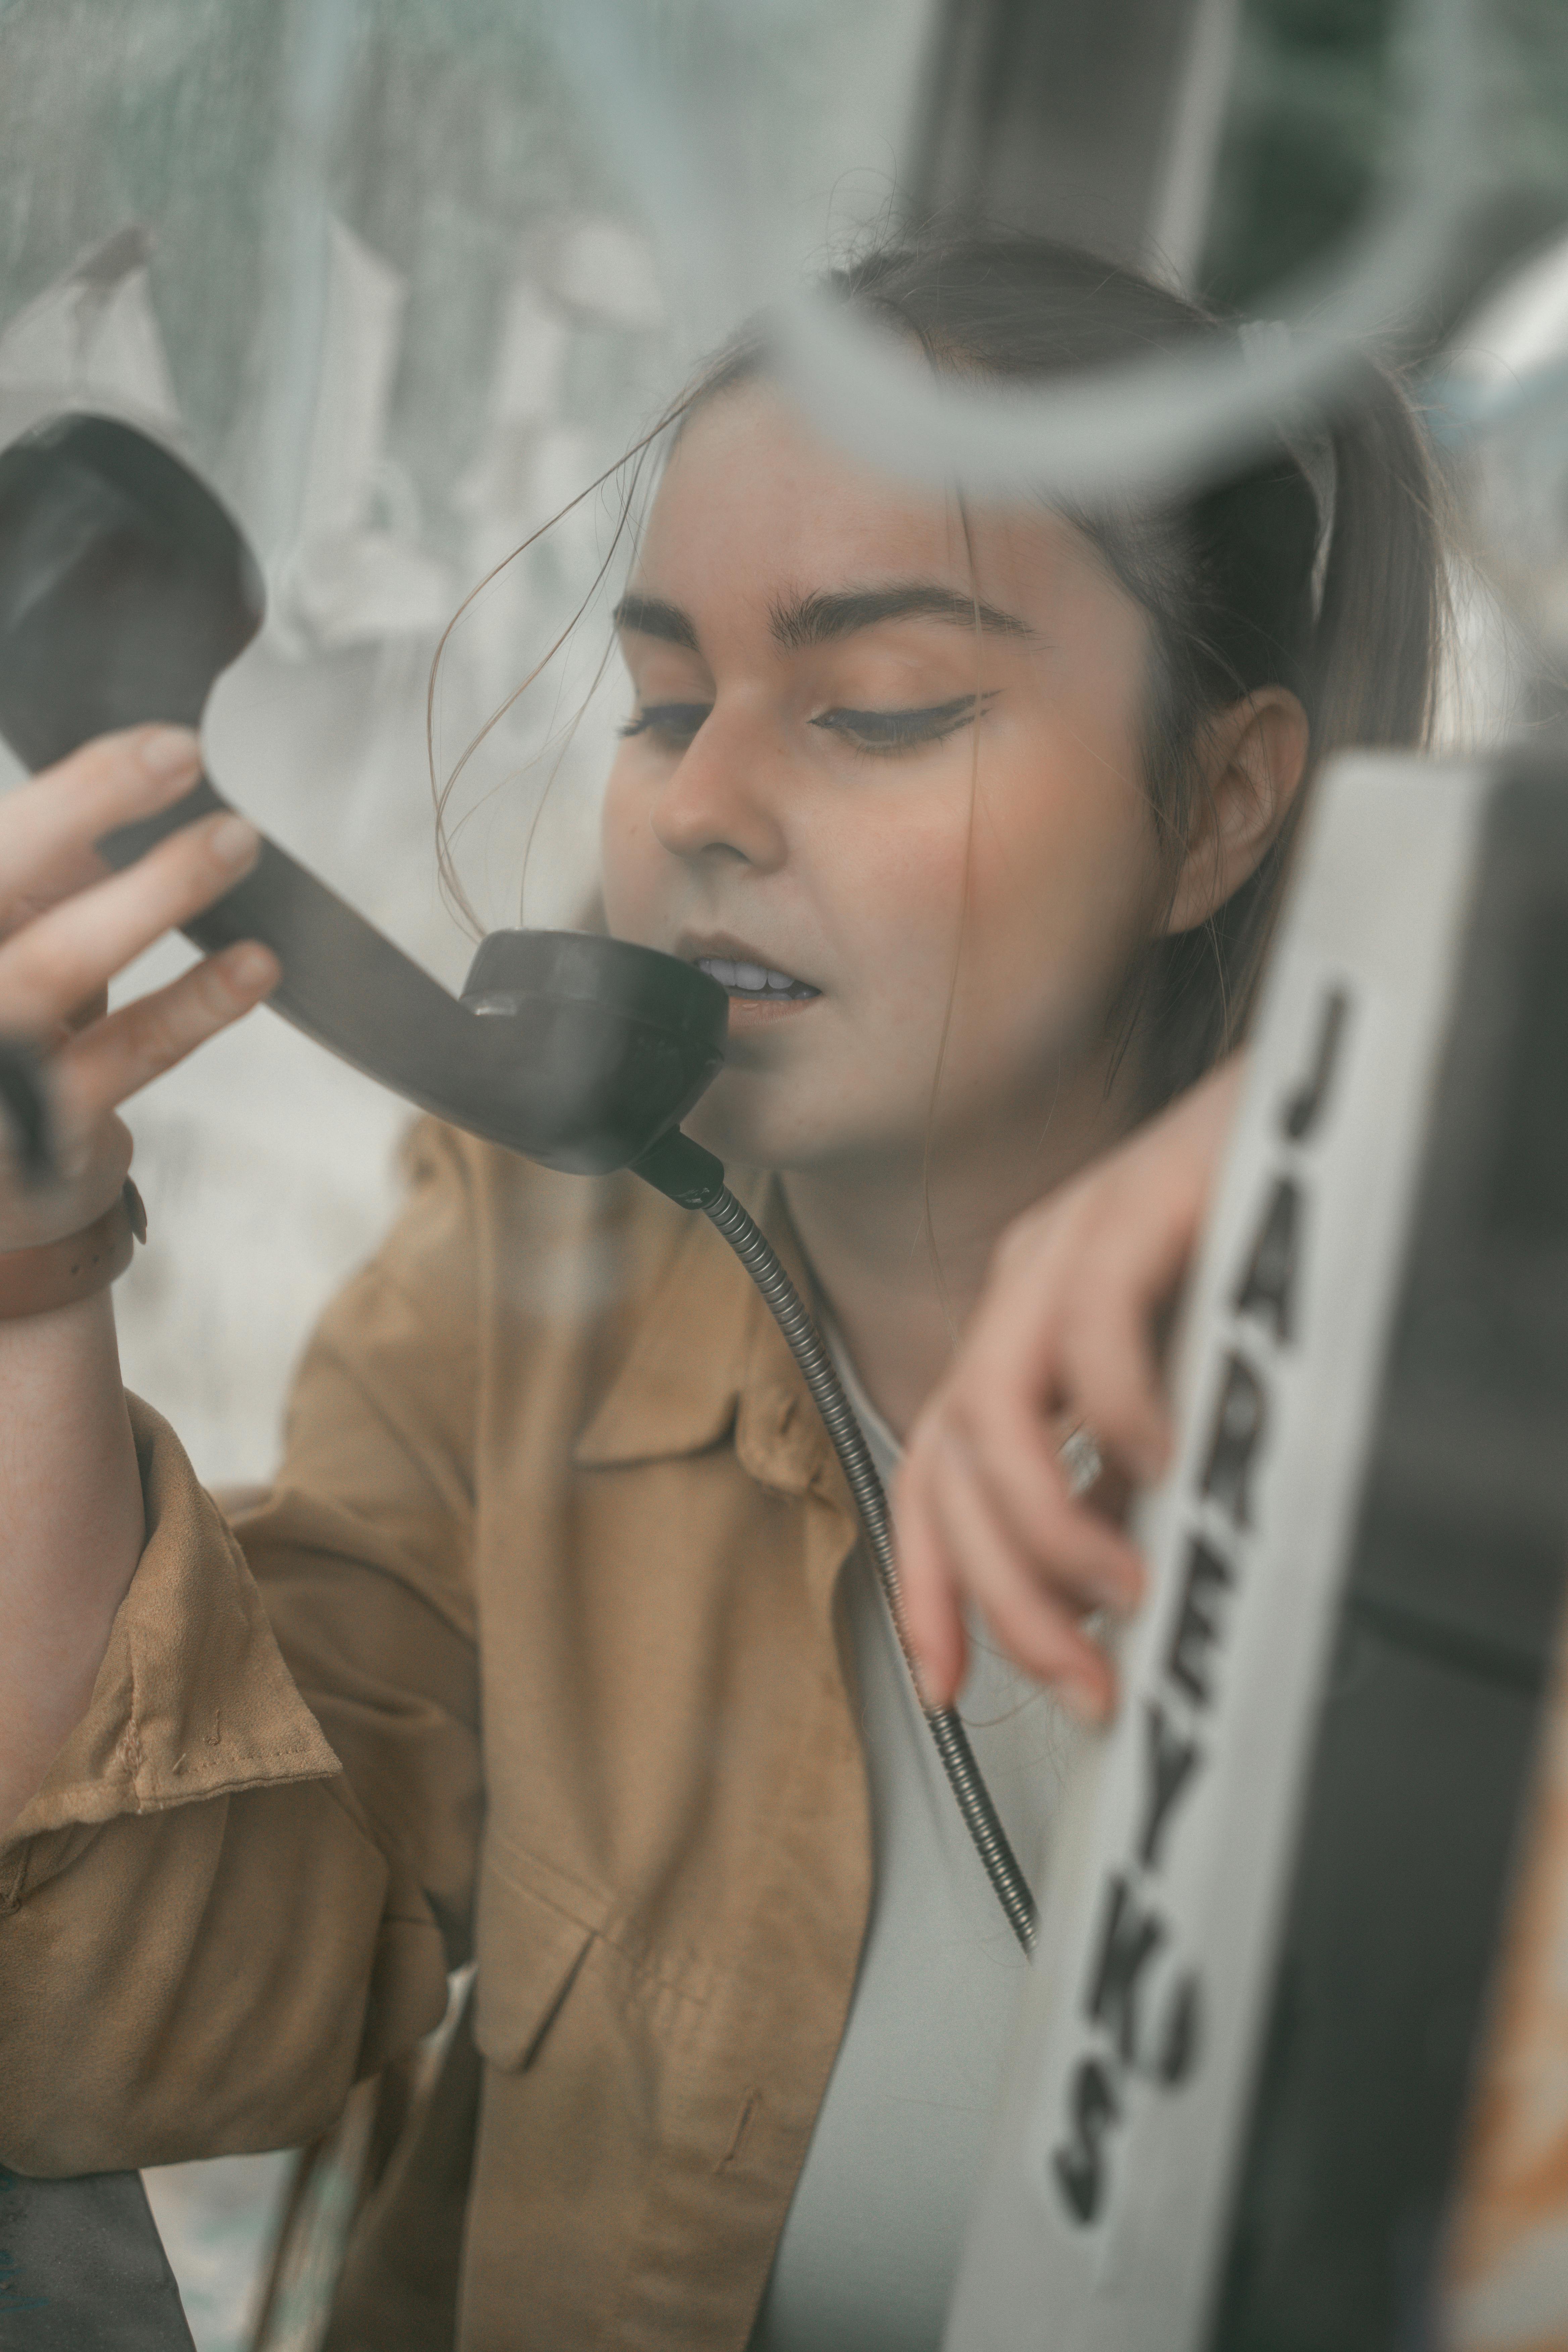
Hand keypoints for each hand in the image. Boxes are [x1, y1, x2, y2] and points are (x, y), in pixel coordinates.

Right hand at [0, 726, 278, 1252]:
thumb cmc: (6, 1042)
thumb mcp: (12, 942)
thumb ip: (46, 880)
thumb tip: (125, 802)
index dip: (75, 789)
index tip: (160, 739)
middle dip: (85, 802)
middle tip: (182, 750)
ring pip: (62, 963)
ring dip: (155, 893)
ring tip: (235, 839)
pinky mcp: (45, 1133)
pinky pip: (128, 1054)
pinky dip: (194, 1006)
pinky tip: (254, 965)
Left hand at [894, 1058, 1243, 1718]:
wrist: (1327, 1099)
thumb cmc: (1259, 1239)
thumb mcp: (1183, 1387)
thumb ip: (1132, 1475)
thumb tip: (1114, 1586)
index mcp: (1028, 1332)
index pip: (934, 1473)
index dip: (928, 1585)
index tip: (946, 1684)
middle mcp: (1026, 1287)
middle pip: (948, 1465)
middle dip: (1004, 1598)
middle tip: (1083, 1676)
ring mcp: (1072, 1239)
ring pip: (990, 1411)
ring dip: (1053, 1532)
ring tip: (1129, 1591)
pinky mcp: (1138, 1199)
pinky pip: (1087, 1321)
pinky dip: (1118, 1412)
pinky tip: (1167, 1464)